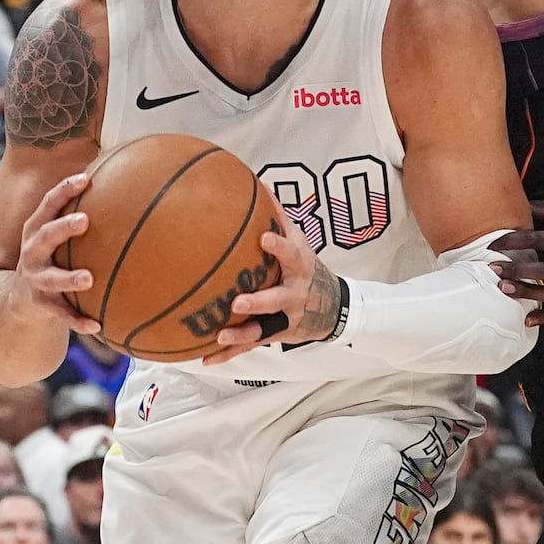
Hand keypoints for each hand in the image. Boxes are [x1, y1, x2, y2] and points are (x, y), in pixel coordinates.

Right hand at [9, 173, 99, 336]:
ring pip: (52, 278)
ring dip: (69, 278)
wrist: (17, 301)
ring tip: (88, 279)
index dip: (64, 190)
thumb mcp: (55, 235)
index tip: (86, 179)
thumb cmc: (50, 258)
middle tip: (84, 220)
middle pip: (45, 236)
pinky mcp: (42, 304)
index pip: (48, 204)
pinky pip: (62, 314)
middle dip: (63, 227)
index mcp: (37, 230)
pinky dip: (78, 321)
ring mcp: (35, 279)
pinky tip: (97, 326)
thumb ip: (80, 214)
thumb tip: (122, 184)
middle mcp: (32, 252)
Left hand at [205, 205, 334, 364]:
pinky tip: (207, 357)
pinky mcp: (277, 334)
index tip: (264, 238)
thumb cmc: (308, 268)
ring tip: (221, 336)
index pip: (291, 254)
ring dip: (242, 334)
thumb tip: (258, 185)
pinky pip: (251, 345)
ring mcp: (286, 318)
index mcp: (299, 267)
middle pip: (277, 299)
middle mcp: (294, 294)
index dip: (279, 246)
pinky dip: (229, 353)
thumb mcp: (301, 243)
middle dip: (259, 302)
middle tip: (238, 302)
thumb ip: (280, 218)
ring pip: (263, 329)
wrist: (335, 307)